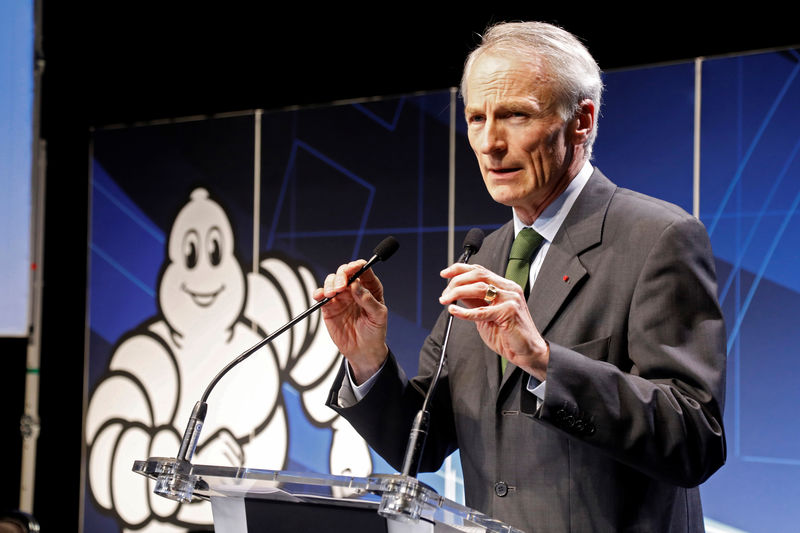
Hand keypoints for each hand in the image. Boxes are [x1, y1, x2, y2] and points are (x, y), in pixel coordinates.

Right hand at [313, 260, 388, 383]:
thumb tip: (356, 285)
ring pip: (332, 281)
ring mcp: (341, 297)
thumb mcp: (378, 317)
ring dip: (330, 283)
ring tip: (332, 294)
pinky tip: (321, 296)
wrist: (363, 351)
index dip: (357, 266)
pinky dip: (319, 293)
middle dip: (341, 275)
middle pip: (345, 272)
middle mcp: (354, 290)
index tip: (352, 269)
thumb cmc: (374, 332)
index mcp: (370, 288)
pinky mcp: (330, 307)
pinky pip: (321, 296)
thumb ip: (369, 300)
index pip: (363, 270)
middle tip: (341, 286)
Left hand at [439, 263, 548, 379]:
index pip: (480, 270)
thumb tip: (456, 292)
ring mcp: (510, 299)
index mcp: (505, 286)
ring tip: (446, 300)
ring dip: (457, 293)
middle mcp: (509, 289)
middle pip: (478, 275)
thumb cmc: (508, 334)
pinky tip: (454, 311)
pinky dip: (464, 311)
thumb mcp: (486, 314)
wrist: (526, 351)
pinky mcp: (508, 312)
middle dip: (457, 282)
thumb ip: (474, 302)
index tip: (445, 274)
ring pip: (479, 288)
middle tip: (444, 293)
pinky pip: (481, 310)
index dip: (460, 269)